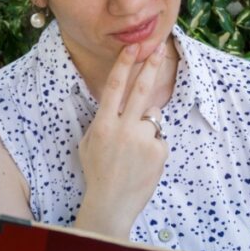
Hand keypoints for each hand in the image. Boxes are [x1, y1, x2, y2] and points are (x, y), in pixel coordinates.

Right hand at [74, 43, 168, 238]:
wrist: (111, 203)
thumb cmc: (97, 172)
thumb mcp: (90, 143)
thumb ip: (105, 121)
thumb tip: (122, 104)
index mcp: (103, 124)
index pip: (114, 87)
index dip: (124, 65)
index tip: (133, 47)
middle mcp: (123, 128)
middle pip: (141, 90)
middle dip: (151, 67)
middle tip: (159, 51)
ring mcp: (142, 139)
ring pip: (151, 119)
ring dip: (146, 128)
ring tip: (134, 153)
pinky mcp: (158, 151)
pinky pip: (159, 139)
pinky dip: (154, 148)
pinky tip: (143, 163)